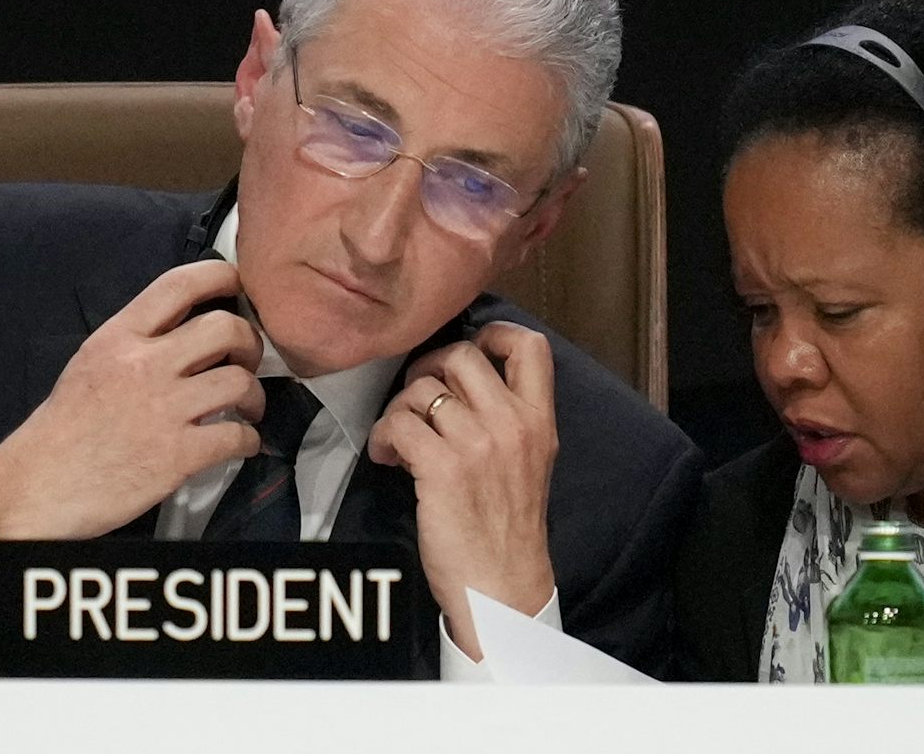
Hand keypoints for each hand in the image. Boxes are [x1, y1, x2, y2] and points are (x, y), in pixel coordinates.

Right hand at [0, 260, 265, 538]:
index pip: (178, 284)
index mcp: (118, 339)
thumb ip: (136, 342)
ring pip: (239, 381)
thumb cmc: (61, 432)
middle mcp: (144, 366)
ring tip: (248, 408)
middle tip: (246, 361)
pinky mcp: (177, 455)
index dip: (220, 277)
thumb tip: (183, 331)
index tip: (238, 286)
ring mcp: (164, 410)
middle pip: (225, 328)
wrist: (35, 490)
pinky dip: (249, 440)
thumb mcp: (90, 364)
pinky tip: (242, 442)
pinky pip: (236, 435)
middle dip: (249, 342)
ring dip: (254, 395)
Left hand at [367, 321, 557, 660]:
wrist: (503, 589)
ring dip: (399, 409)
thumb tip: (456, 387)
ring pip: (422, 388)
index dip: (494, 332)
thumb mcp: (529, 463)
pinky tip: (388, 457)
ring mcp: (478, 444)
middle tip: (417, 397)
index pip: (531, 345)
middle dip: (429, 368)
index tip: (470, 350)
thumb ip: (507, 420)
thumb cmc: (509, 531)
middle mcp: (513, 424)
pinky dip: (384, 436)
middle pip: (462, 354)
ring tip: (398, 439)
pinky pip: (399, 423)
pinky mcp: (443, 468)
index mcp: (540, 420)